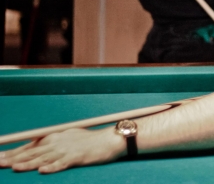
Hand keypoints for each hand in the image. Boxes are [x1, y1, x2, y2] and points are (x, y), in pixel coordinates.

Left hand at [0, 127, 124, 173]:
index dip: (13, 151)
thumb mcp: (69, 137)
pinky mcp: (77, 158)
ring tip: (14, 168)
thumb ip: (53, 142)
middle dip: (13, 157)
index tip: (0, 155)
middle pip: (32, 151)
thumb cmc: (90, 141)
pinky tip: (42, 171)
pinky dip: (52, 167)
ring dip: (28, 163)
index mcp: (55, 137)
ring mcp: (67, 150)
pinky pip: (62, 164)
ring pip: (43, 158)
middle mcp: (58, 142)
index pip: (30, 145)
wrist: (109, 139)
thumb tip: (36, 146)